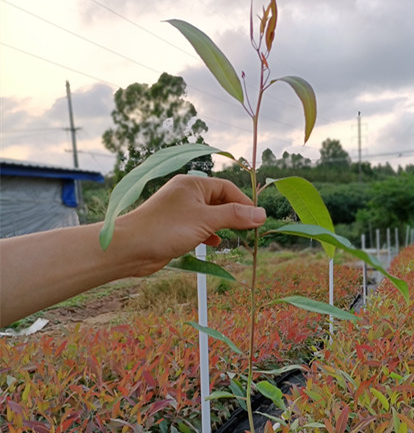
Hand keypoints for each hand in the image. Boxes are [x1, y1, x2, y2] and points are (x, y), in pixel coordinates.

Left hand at [115, 175, 266, 275]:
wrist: (131, 248)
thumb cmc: (167, 229)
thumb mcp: (206, 220)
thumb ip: (235, 216)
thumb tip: (262, 214)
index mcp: (193, 184)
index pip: (228, 189)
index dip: (244, 203)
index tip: (258, 220)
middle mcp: (187, 193)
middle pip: (220, 201)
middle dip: (235, 215)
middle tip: (250, 231)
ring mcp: (180, 210)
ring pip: (210, 215)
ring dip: (223, 226)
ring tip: (236, 238)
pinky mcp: (175, 226)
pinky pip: (199, 226)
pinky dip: (210, 233)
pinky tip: (214, 242)